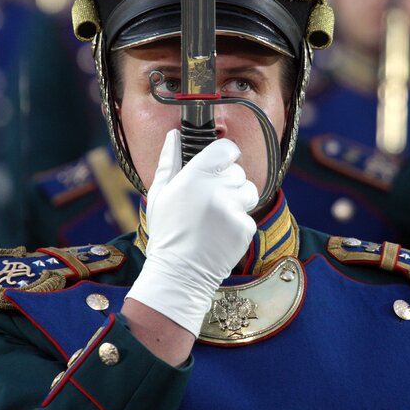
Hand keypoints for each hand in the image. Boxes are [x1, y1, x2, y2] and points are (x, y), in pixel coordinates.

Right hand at [126, 130, 258, 336]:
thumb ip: (168, 162)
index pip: (226, 149)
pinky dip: (239, 223)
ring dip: (238, 199)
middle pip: (238, 171)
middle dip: (228, 181)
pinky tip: (221, 233)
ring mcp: (232, 210)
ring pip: (249, 190)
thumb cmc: (167, 233)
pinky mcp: (245, 228)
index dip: (226, 154)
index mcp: (193, 177)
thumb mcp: (159, 195)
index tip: (221, 162)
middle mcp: (215, 190)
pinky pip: (249, 215)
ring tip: (218, 216)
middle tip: (210, 200)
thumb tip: (173, 136)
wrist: (179, 274)